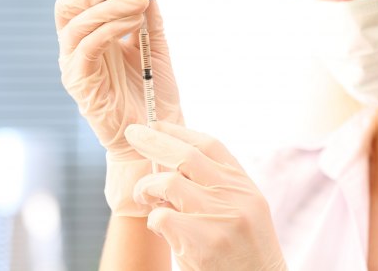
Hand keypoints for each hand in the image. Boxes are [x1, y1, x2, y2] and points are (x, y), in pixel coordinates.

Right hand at [55, 0, 183, 214]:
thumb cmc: (155, 96)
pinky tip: (131, 22)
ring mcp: (75, 66)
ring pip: (75, 22)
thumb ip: (149, 19)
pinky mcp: (79, 85)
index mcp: (95, 35)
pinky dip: (107, 28)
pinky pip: (85, 48)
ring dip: (107, 4)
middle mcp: (78, 47)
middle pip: (70, 2)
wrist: (158, 138)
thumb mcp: (157, 48)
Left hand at [125, 121, 287, 270]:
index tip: (156, 125)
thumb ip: (215, 186)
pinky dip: (153, 220)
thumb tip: (169, 162)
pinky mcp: (202, 242)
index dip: (179, 131)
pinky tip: (160, 229)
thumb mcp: (242, 210)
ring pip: (168, 182)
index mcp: (244, 186)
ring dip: (146, 187)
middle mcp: (235, 196)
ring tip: (143, 197)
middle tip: (133, 134)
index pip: (210, 145)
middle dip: (153, 141)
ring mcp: (219, 217)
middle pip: (186, 155)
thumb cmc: (244, 252)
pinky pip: (161, 217)